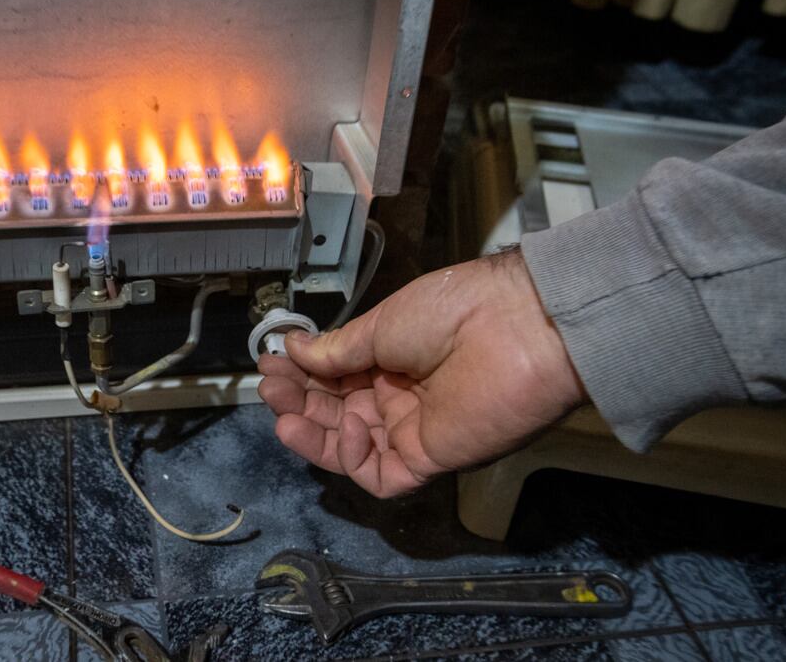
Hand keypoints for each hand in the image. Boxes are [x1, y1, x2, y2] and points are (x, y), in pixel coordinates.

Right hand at [257, 249, 586, 497]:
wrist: (517, 328)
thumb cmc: (450, 312)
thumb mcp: (381, 324)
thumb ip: (336, 349)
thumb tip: (292, 346)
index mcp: (390, 357)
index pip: (334, 375)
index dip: (300, 372)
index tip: (268, 362)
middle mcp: (397, 396)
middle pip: (336, 411)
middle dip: (299, 400)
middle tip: (269, 388)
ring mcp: (412, 429)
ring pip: (351, 445)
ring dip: (314, 433)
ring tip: (282, 415)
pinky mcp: (429, 459)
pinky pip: (381, 473)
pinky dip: (353, 459)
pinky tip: (339, 430)